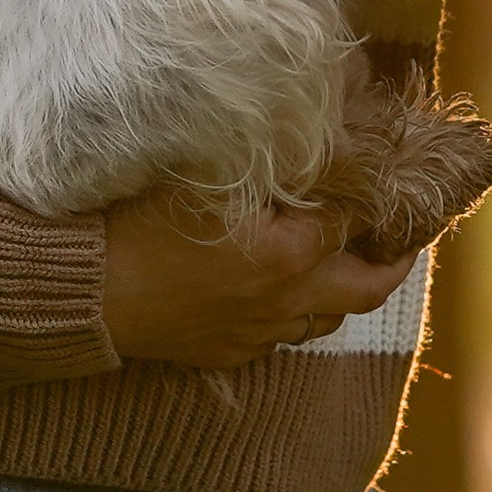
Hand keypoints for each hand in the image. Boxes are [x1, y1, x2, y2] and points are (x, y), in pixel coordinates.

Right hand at [100, 190, 410, 368]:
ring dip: (342, 292)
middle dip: (392, 264)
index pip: (354, 222)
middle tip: (404, 242)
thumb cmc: (138, 220)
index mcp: (289, 253)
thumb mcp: (206, 174)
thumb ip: (266, 159)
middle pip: (364, 289)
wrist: (87, 292)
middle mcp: (286, 301)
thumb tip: (311, 138)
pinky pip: (282, 339)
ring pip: (325, 321)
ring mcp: (258, 334)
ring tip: (347, 264)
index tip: (387, 178)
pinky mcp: (229, 353)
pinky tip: (284, 294)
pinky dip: (296, 314)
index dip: (374, 197)